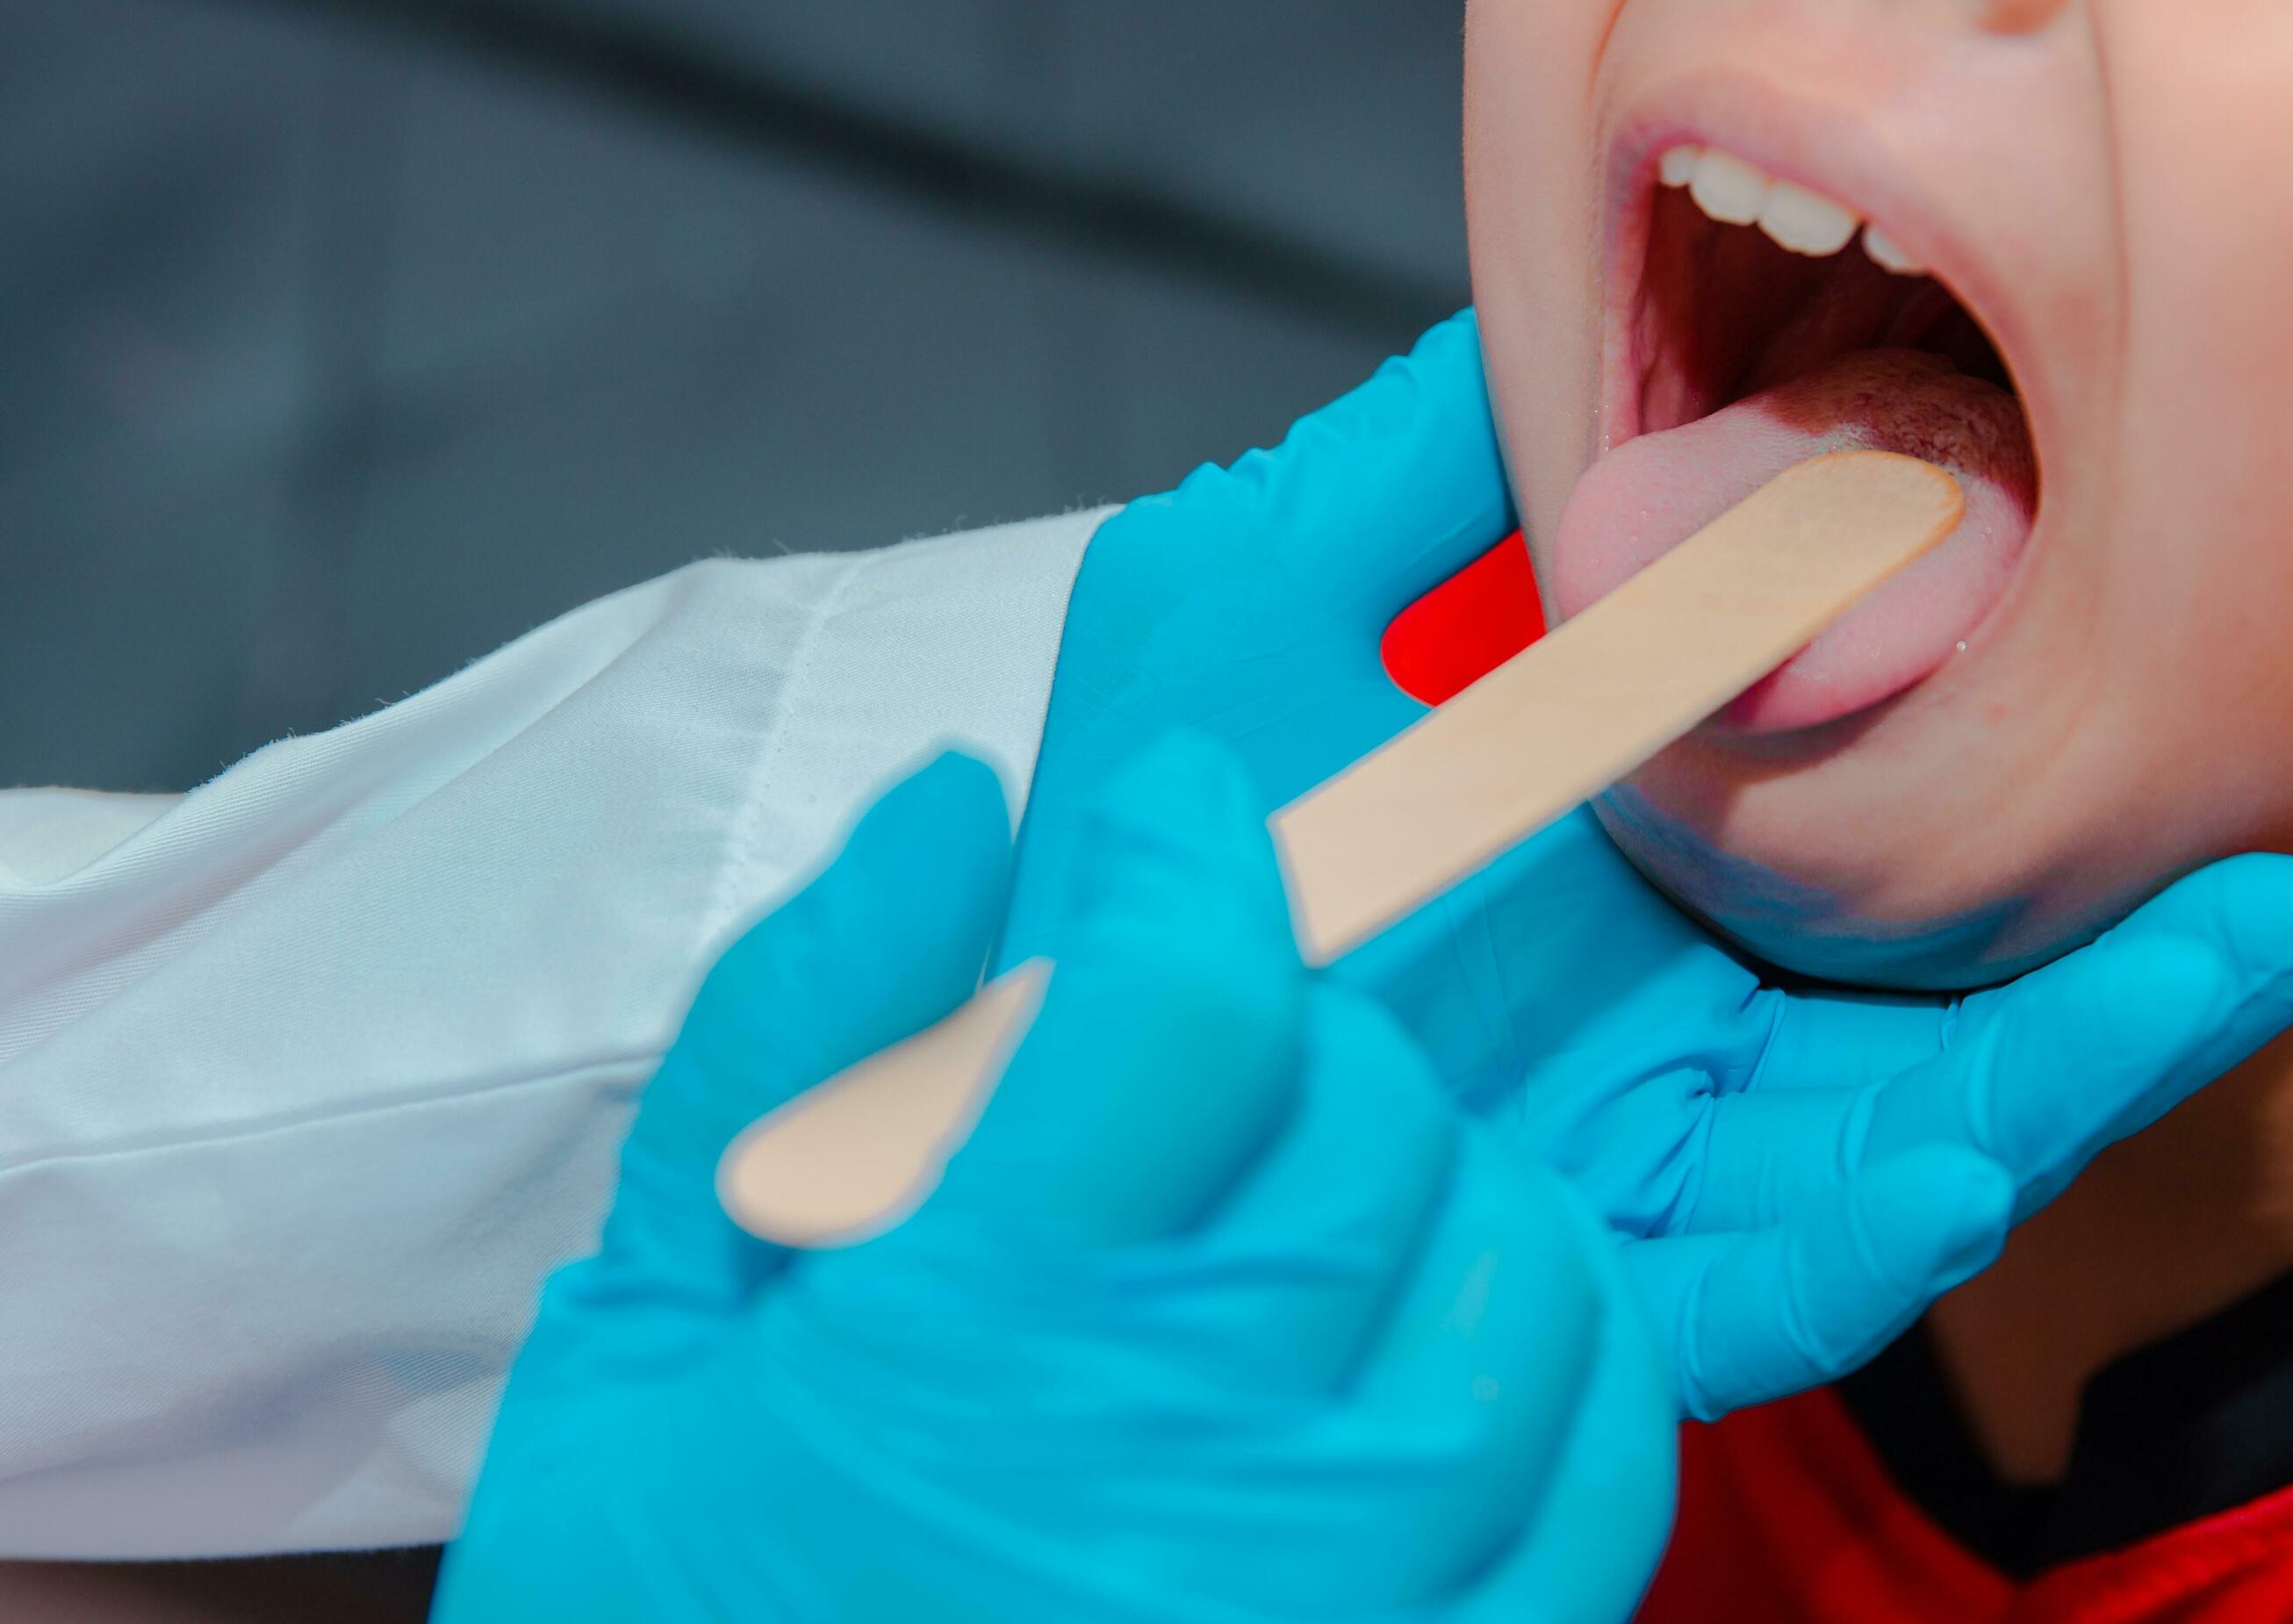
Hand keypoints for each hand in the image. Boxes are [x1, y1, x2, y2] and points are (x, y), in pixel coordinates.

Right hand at [434, 736, 1674, 1622]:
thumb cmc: (679, 1605)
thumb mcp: (642, 1328)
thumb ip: (790, 1037)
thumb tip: (953, 801)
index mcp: (976, 1349)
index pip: (1184, 1011)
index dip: (1188, 860)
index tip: (1166, 817)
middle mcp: (1200, 1477)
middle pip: (1372, 1119)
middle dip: (1297, 1021)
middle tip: (1206, 1047)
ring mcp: (1349, 1603)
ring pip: (1517, 1267)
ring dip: (1436, 1171)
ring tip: (1318, 1183)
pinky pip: (1598, 1468)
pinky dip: (1554, 1345)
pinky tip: (1437, 1327)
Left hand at [1005, 313, 2292, 1418]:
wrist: (1002, 1034)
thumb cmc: (1114, 813)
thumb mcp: (1238, 596)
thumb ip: (1403, 468)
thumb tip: (1547, 341)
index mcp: (1616, 851)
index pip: (1851, 816)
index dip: (1987, 764)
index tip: (2119, 680)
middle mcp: (1652, 1012)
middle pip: (1916, 1001)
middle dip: (2102, 964)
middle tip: (2258, 899)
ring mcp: (1622, 1156)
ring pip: (1885, 1143)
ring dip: (2052, 1082)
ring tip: (2203, 990)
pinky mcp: (1568, 1286)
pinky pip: (1753, 1285)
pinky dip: (1862, 1233)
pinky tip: (1959, 1163)